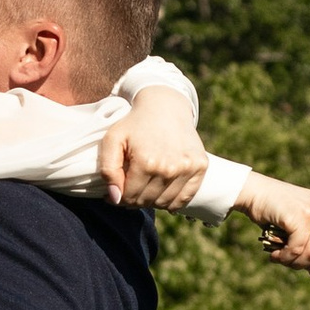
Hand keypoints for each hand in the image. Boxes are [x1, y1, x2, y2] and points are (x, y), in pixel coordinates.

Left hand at [98, 84, 209, 211]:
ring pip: (165, 203)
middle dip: (134, 199)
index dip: (119, 197)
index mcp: (146, 162)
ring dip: (152, 201)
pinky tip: (163, 192)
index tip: (117, 189)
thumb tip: (115, 199)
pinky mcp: (200, 166)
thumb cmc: (135, 124)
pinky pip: (185, 198)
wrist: (165, 106)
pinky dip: (173, 201)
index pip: (129, 197)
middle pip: (147, 201)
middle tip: (130, 188)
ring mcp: (188, 168)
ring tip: (145, 188)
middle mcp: (170, 168)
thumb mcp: (113, 140)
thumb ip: (108, 170)